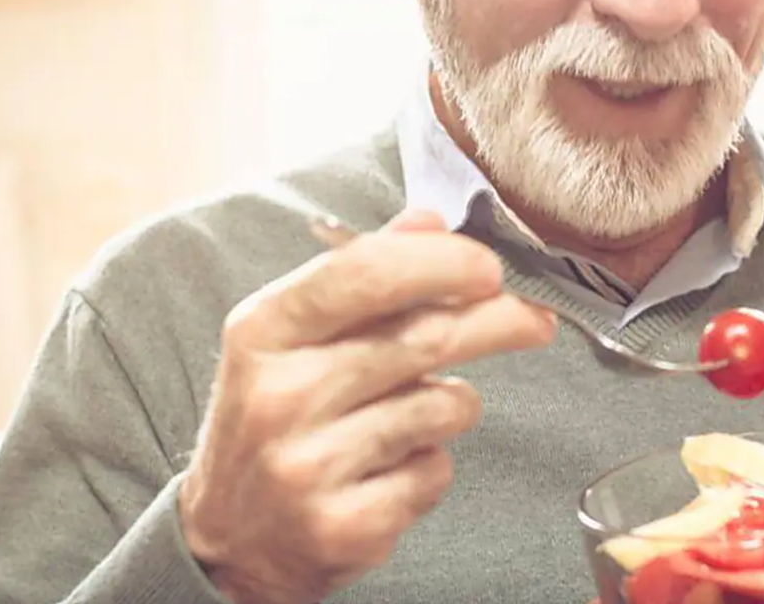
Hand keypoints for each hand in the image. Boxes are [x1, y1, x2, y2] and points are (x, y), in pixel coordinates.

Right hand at [178, 209, 555, 603]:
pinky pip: (436, 470)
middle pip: (423, 338)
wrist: (230, 542)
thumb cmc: (272, 420)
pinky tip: (391, 467)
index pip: (364, 273)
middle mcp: (280, 395)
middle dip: (496, 321)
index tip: (489, 268)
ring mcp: (309, 466)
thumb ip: (360, 273)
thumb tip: (427, 221)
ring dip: (454, 401)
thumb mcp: (291, 337)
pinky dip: (433, 462)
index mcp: (263, 330)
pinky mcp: (345, 526)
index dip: (442, 263)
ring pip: (443, 405)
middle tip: (534, 319)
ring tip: (419, 410)